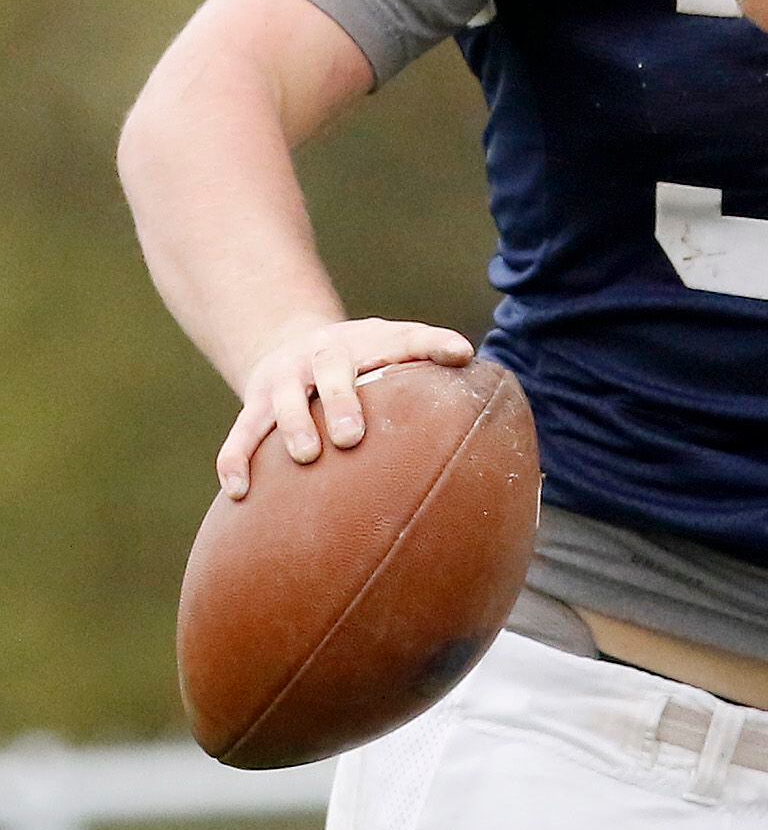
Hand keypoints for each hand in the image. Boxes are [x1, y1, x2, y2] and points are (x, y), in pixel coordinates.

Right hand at [219, 318, 475, 500]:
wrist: (294, 341)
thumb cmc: (364, 358)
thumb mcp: (394, 347)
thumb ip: (428, 354)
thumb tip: (469, 358)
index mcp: (368, 341)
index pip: (405, 338)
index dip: (432, 343)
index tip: (459, 353)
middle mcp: (323, 355)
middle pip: (331, 371)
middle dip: (341, 401)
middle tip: (352, 436)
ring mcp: (285, 378)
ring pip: (282, 402)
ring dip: (293, 427)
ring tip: (306, 457)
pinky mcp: (254, 402)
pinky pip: (241, 433)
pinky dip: (236, 460)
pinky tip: (239, 492)